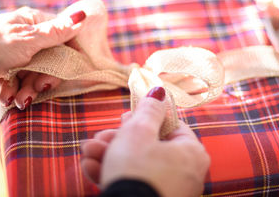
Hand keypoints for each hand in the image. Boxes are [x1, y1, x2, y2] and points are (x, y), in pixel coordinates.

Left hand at [0, 6, 85, 107]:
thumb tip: (83, 16)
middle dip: (43, 78)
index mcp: (35, 23)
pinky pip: (19, 80)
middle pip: (50, 60)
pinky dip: (14, 90)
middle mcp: (28, 37)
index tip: (74, 68)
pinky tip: (8, 96)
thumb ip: (57, 32)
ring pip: (34, 74)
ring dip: (28, 89)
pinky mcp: (6, 68)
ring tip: (20, 99)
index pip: (64, 36)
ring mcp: (17, 54)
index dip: (70, 53)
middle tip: (39, 87)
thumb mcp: (30, 39)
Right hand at [81, 87, 209, 196]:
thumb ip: (149, 110)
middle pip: (149, 147)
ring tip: (88, 153)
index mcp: (191, 152)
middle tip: (98, 137)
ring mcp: (172, 191)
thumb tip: (159, 92)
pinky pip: (136, 184)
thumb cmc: (136, 169)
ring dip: (110, 156)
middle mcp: (187, 173)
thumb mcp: (138, 131)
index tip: (124, 118)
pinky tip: (91, 168)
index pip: (169, 126)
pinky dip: (115, 175)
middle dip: (117, 140)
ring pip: (138, 166)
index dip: (144, 119)